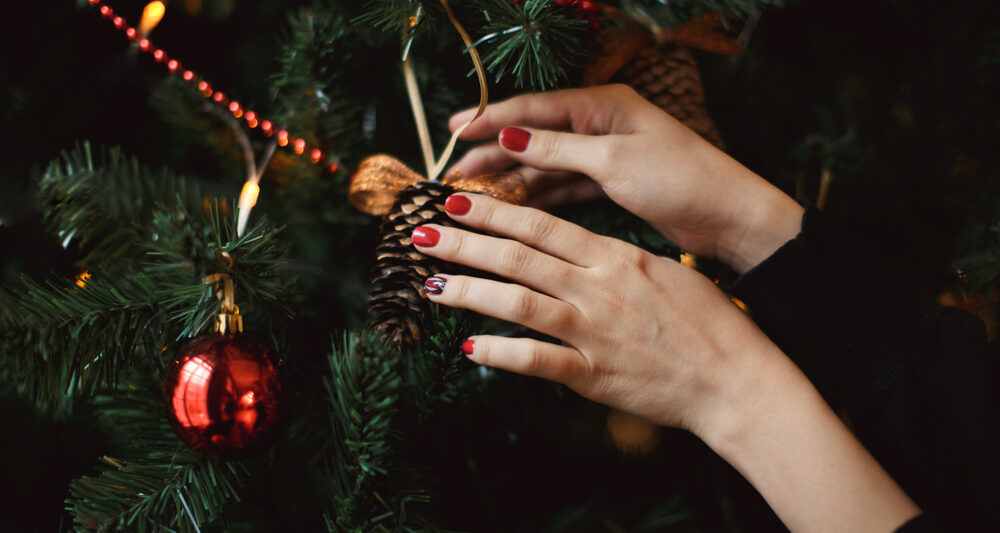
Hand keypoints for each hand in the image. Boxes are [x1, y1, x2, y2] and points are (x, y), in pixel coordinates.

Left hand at [413, 192, 787, 434]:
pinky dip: (500, 353)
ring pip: (519, 301)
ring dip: (471, 290)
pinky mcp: (594, 375)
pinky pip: (537, 360)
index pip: (543, 224)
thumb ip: (616, 261)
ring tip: (432, 285)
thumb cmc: (711, 324)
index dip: (495, 211)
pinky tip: (469, 346)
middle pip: (519, 255)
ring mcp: (594, 331)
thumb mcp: (664, 274)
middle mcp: (599, 287)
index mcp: (616, 257)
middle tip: (423, 232)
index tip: (459, 200)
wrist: (739, 378)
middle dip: (466, 241)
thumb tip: (580, 250)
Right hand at [448, 84, 803, 273]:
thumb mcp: (614, 161)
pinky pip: (563, 187)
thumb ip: (558, 150)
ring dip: (511, 179)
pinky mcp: (611, 185)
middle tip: (453, 173)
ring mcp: (604, 156)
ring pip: (545, 165)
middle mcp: (599, 126)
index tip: (454, 131)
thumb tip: (507, 137)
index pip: (534, 110)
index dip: (490, 120)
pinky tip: (510, 207)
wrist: (729, 216)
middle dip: (492, 154)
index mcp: (602, 106)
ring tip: (473, 194)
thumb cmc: (680, 179)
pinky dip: (537, 196)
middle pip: (534, 137)